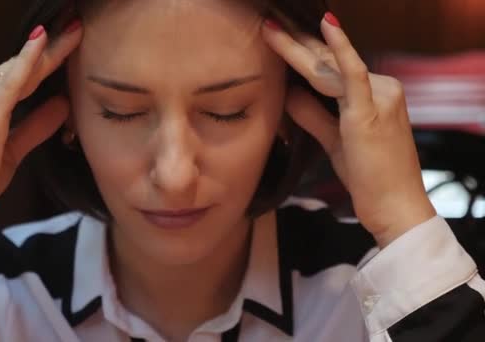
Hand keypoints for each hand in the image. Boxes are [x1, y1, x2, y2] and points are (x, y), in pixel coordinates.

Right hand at [0, 22, 82, 247]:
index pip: (14, 77)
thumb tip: (62, 105)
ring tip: (75, 31)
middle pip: (17, 68)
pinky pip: (9, 83)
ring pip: (18, 71)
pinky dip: (27, 62)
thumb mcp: (11, 152)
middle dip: (51, 48)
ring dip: (49, 51)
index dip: (41, 60)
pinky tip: (43, 43)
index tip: (65, 44)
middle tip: (76, 26)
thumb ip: (35, 126)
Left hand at [261, 14, 435, 247]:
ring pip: (328, 69)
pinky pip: (352, 75)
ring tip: (271, 26)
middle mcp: (381, 89)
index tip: (279, 36)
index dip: (303, 52)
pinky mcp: (371, 111)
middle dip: (295, 41)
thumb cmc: (370, 178)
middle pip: (327, 62)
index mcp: (374, 96)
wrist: (395, 207)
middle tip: (269, 21)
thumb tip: (289, 94)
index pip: (331, 69)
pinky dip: (339, 50)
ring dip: (296, 46)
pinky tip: (326, 25)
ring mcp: (380, 97)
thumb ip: (313, 116)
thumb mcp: (335, 142)